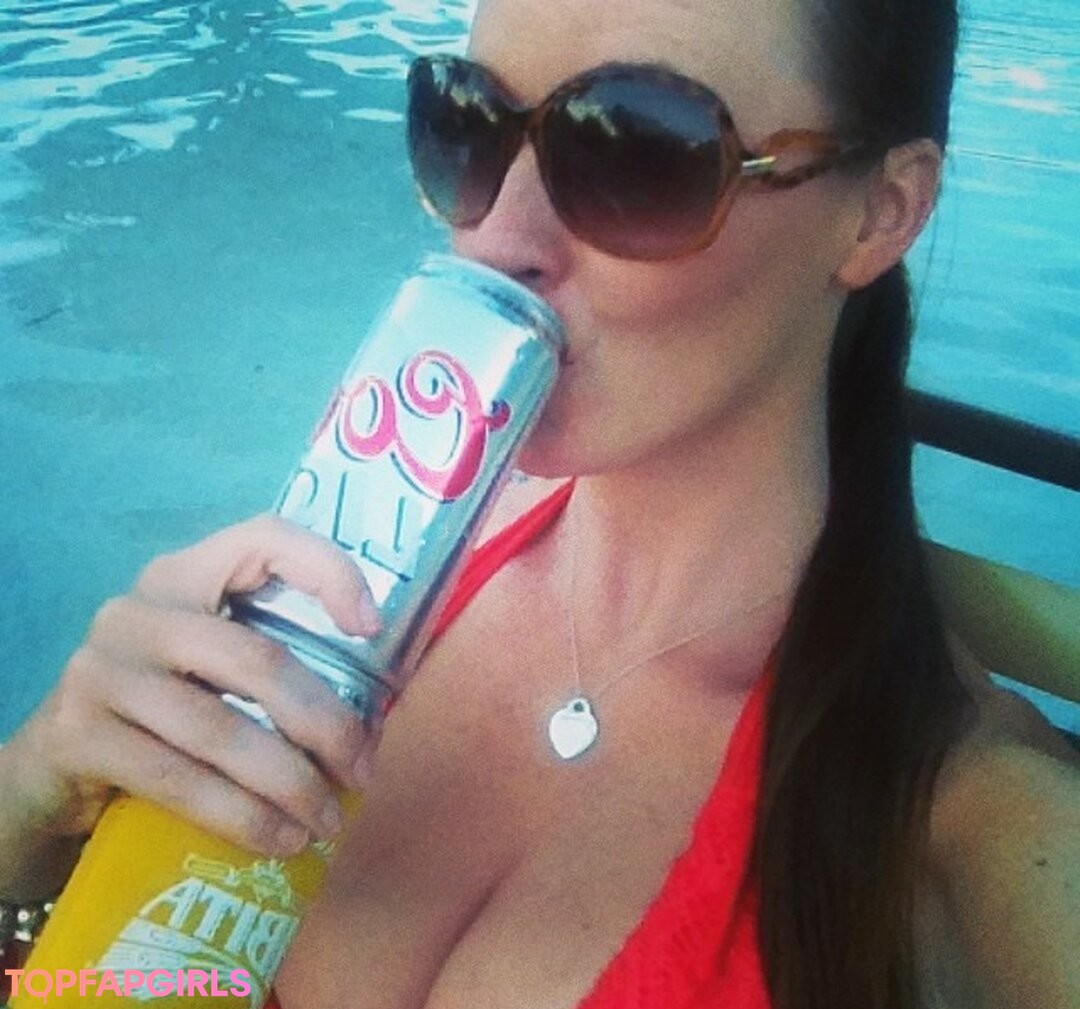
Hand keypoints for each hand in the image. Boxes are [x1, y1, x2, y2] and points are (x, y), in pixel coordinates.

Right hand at [2, 515, 381, 863]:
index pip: (263, 538)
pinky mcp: (77, 734)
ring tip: (327, 821)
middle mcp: (139, 611)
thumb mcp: (209, 673)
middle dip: (326, 724)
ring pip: (223, 730)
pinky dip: (241, 817)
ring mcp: (101, 669)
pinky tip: (279, 840)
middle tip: (362, 774)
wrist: (49, 774)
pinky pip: (180, 780)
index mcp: (184, 577)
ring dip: (290, 785)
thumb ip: (271, 672)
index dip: (327, 572)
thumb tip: (370, 729)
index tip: (371, 630)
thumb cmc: (156, 717)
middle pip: (258, 659)